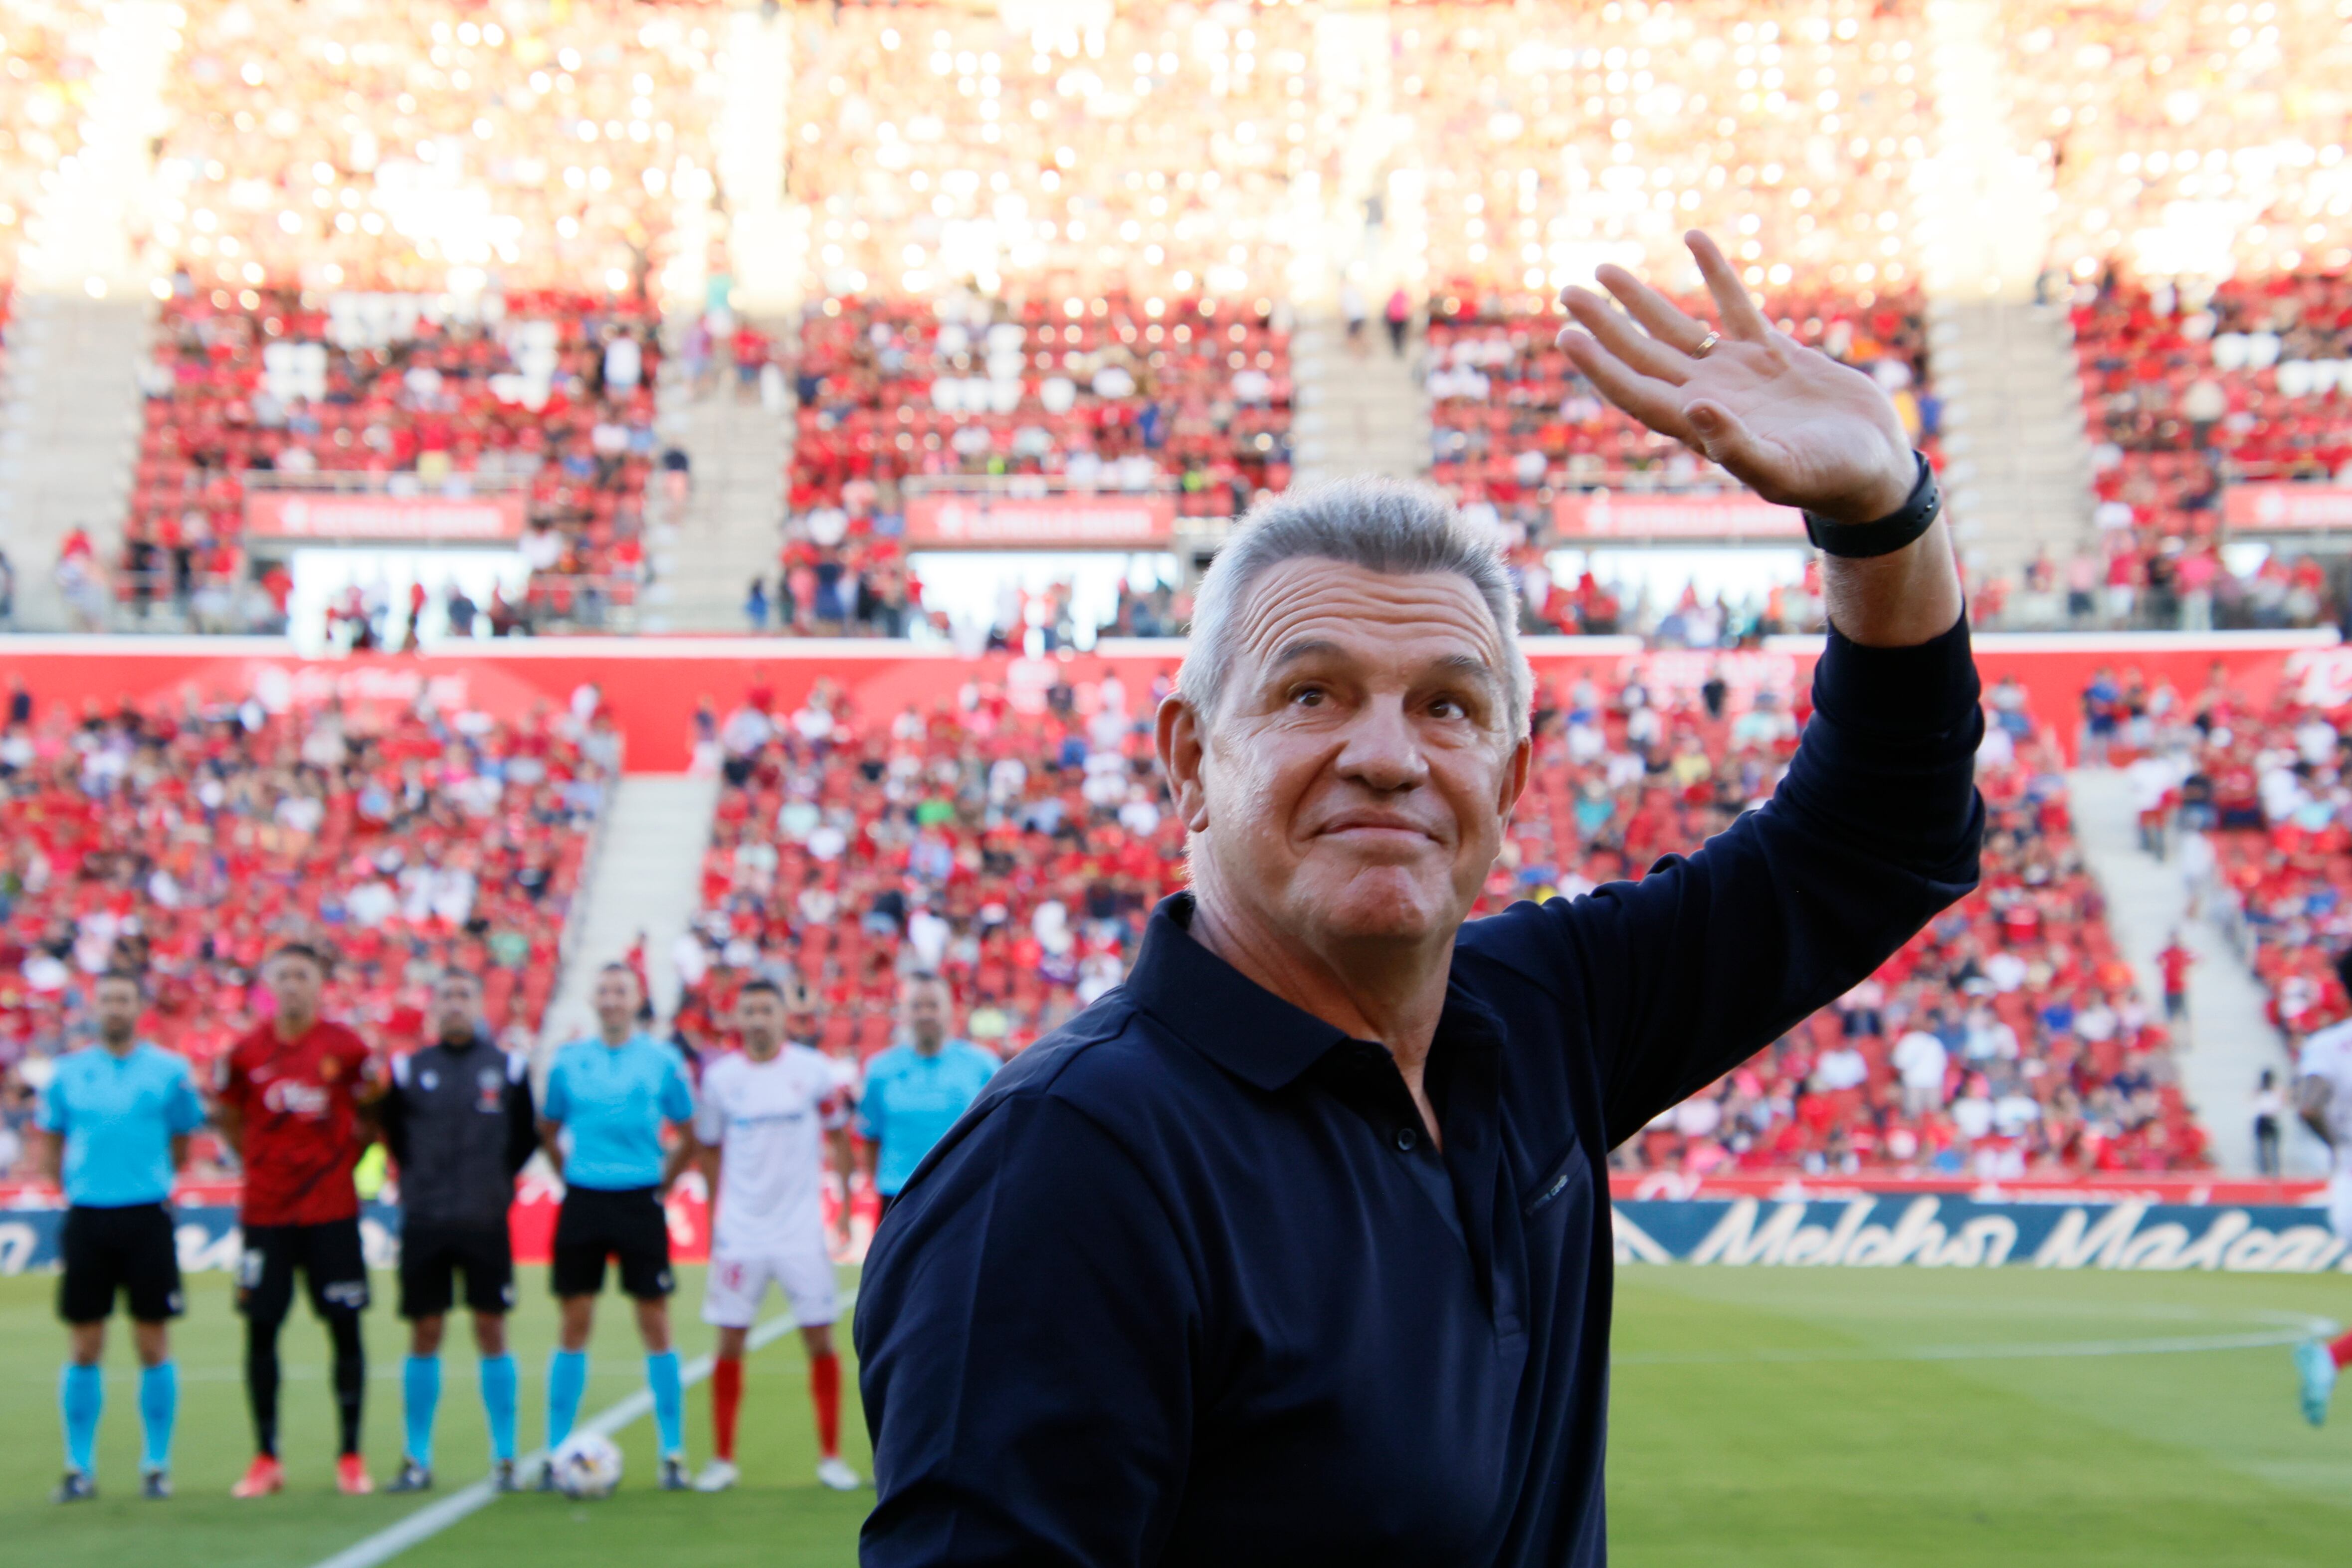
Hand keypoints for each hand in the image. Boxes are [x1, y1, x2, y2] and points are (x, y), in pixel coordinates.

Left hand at [1556, 231, 1914, 525]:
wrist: (1874, 469)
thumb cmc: (1830, 480)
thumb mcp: (1783, 470)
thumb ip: (1737, 445)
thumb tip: (1695, 408)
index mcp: (1701, 426)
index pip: (1636, 391)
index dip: (1601, 365)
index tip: (1567, 333)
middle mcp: (1709, 396)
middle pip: (1643, 354)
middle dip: (1605, 323)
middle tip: (1566, 290)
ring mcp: (1738, 372)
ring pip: (1678, 328)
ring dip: (1641, 300)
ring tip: (1604, 270)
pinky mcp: (1773, 353)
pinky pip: (1736, 304)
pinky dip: (1715, 273)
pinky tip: (1694, 239)